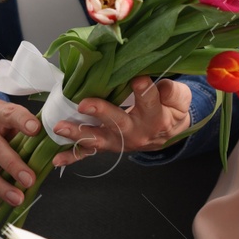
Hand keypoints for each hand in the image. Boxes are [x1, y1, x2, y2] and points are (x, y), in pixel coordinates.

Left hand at [50, 76, 193, 166]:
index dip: (144, 90)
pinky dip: (72, 156)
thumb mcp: (181, 99)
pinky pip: (89, 153)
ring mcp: (118, 141)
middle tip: (84, 104)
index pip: (150, 102)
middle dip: (100, 112)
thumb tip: (156, 84)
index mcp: (156, 118)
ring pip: (98, 138)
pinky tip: (57, 159)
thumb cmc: (172, 110)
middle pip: (118, 122)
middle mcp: (135, 132)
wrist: (168, 134)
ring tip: (60, 128)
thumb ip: (172, 92)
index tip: (137, 80)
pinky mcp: (107, 145)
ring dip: (78, 133)